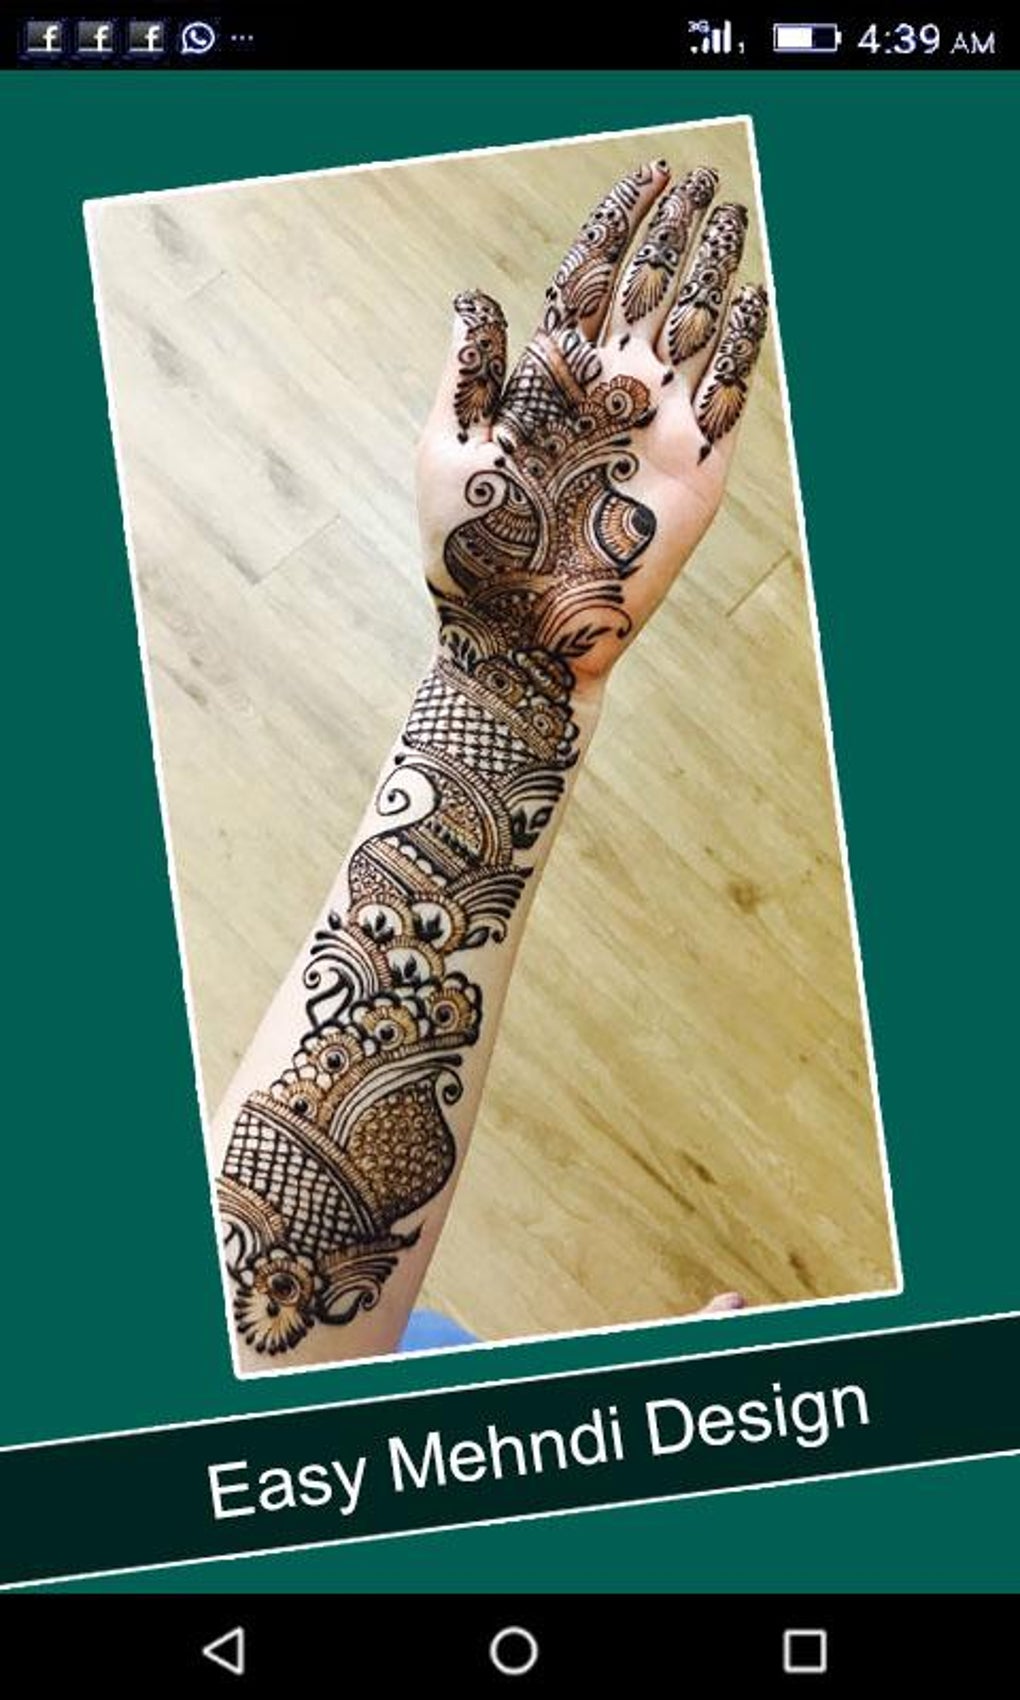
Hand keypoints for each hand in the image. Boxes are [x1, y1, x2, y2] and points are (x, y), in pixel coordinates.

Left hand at [417, 159, 767, 682]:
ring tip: (734, 216)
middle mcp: (607, 394)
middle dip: (677, 232)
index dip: (620, 225)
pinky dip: (742, 347)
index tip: (646, 175)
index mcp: (549, 380)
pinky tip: (753, 298)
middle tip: (704, 178)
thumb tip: (473, 299)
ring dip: (715, 271)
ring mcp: (654, 430)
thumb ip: (468, 374)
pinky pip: (728, 397)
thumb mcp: (449, 450)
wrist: (516, 635)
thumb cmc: (468, 552)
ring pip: (695, 330)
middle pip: (651, 291)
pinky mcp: (694, 472)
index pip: (592, 280)